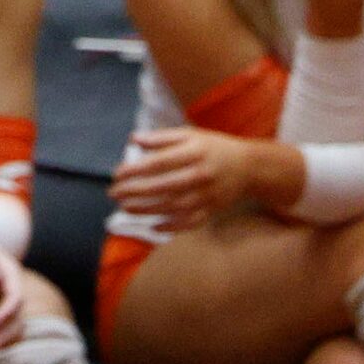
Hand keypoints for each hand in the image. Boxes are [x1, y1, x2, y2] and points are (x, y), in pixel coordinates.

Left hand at [111, 127, 279, 225]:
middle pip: (164, 187)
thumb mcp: (190, 135)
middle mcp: (201, 175)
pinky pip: (191, 222)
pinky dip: (173, 227)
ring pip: (174, 207)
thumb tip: (133, 140)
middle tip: (114, 193)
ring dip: (147, 210)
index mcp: (194, 153)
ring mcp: (208, 195)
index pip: (159, 163)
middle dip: (136, 192)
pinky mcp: (213, 210)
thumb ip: (161, 138)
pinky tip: (153, 227)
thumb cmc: (213, 148)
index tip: (116, 174)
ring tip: (125, 207)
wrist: (249, 167)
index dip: (136, 170)